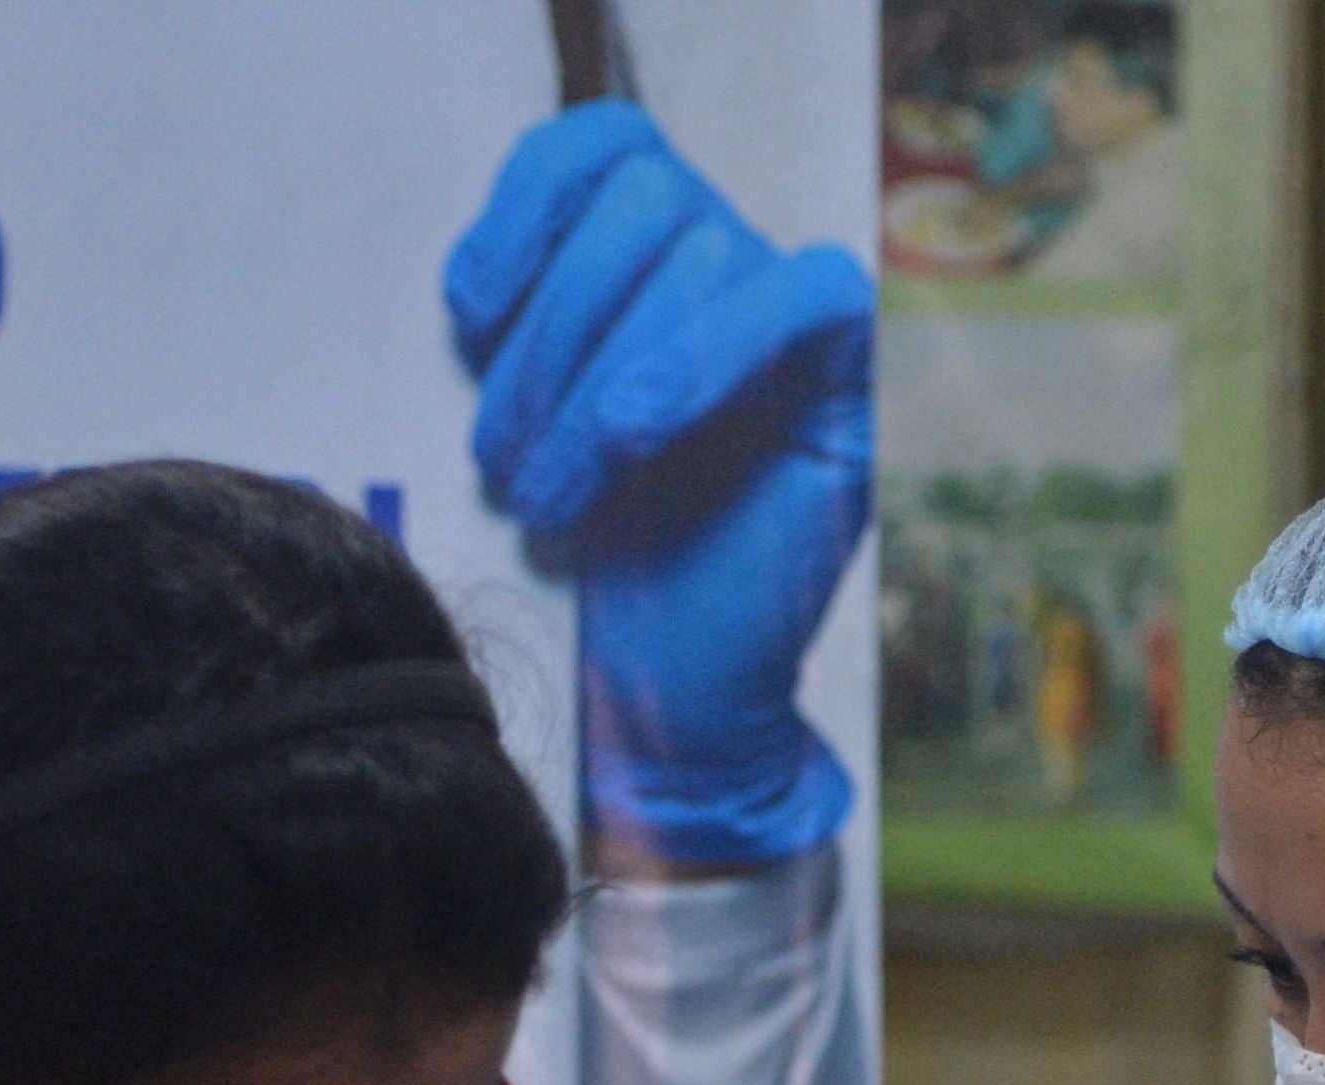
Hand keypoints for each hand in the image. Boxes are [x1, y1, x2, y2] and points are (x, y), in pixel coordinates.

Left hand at [447, 101, 873, 867]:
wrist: (665, 695)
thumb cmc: (594, 566)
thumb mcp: (524, 431)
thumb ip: (519, 339)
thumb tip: (482, 292)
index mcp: (640, 260)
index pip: (598, 150)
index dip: (524, 205)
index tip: (470, 314)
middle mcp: (725, 266)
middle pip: (642, 199)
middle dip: (552, 330)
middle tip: (504, 455)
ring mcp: (792, 318)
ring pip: (705, 249)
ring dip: (601, 376)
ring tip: (548, 491)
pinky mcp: (854, 379)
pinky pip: (809, 296)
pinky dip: (703, 357)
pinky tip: (635, 437)